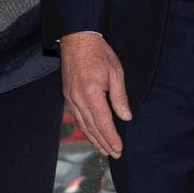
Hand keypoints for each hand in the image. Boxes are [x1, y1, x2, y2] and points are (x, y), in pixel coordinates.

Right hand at [60, 31, 130, 157]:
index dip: (111, 137)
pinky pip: (77, 116)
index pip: (103, 122)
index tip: (119, 148)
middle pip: (92, 127)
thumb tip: (125, 117)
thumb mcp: (116, 71)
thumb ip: (119, 96)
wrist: (77, 39)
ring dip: (94, 139)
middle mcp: (78, 98)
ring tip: (104, 149)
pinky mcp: (68, 95)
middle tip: (114, 154)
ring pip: (83, 124)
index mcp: (92, 93)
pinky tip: (91, 134)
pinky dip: (85, 128)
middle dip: (104, 142)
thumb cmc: (99, 53)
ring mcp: (71, 97)